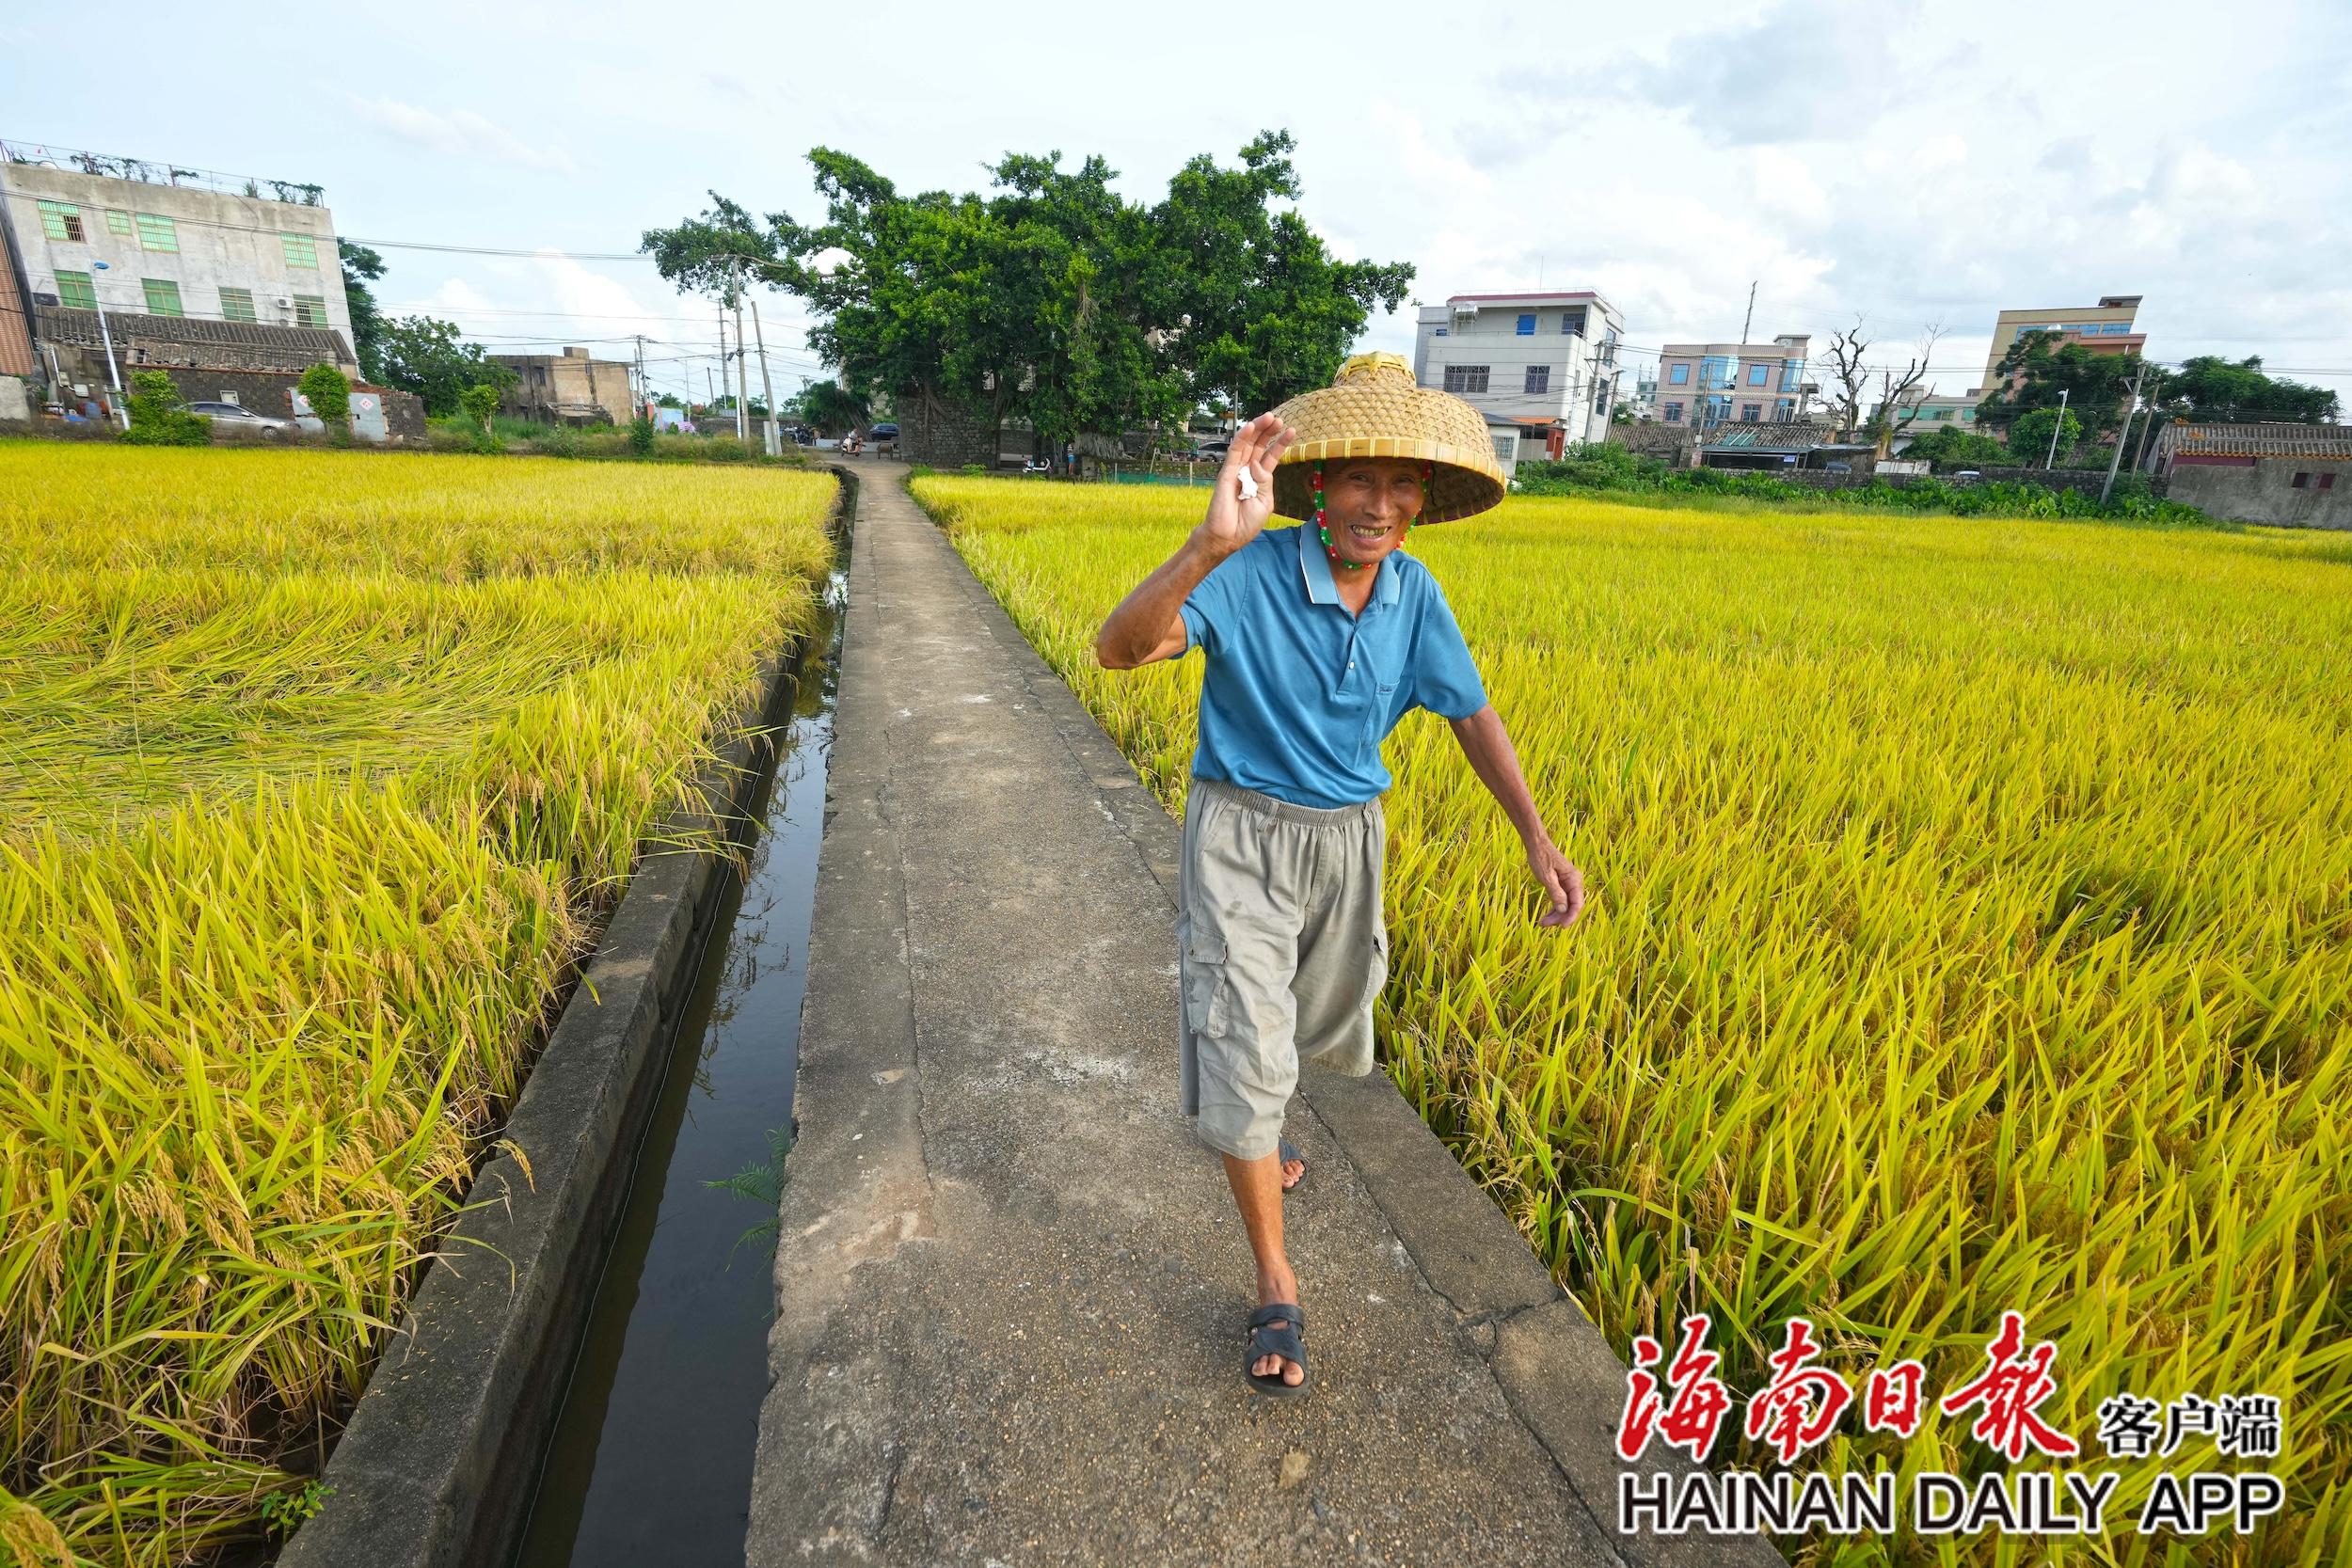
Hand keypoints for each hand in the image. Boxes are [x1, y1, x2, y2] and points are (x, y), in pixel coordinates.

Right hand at [1196, 412, 1292, 558]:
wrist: (1229, 535)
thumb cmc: (1247, 522)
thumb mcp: (1265, 501)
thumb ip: (1266, 481)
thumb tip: (1258, 464)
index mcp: (1260, 479)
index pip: (1271, 456)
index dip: (1281, 443)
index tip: (1292, 430)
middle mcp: (1248, 471)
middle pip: (1260, 446)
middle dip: (1270, 431)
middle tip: (1280, 419)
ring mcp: (1237, 470)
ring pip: (1248, 444)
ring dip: (1258, 429)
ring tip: (1270, 416)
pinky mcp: (1226, 471)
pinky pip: (1235, 451)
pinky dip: (1242, 438)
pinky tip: (1250, 426)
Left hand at [1527, 839, 1585, 927]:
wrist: (1537, 844)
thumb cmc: (1541, 858)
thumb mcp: (1546, 876)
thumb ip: (1556, 893)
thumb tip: (1564, 909)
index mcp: (1574, 879)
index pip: (1577, 903)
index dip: (1571, 917)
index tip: (1562, 927)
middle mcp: (1574, 882)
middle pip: (1571, 906)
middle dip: (1560, 918)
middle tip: (1544, 924)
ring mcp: (1568, 884)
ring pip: (1566, 905)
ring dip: (1556, 915)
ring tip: (1542, 923)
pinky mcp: (1562, 885)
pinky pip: (1561, 901)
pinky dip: (1554, 909)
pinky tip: (1545, 916)